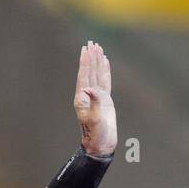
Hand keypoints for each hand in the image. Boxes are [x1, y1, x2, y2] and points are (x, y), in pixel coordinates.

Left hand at [74, 41, 115, 156]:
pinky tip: (105, 62)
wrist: (101, 144)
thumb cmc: (96, 134)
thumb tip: (88, 89)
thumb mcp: (95, 119)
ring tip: (98, 48)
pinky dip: (105, 71)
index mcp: (82, 98)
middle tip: (91, 42)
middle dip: (90, 57)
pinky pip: (105, 81)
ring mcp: (97, 97)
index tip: (86, 49)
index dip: (85, 62)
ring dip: (97, 61)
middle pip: (90, 72)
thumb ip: (93, 102)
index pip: (84, 76)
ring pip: (97, 75)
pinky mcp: (105, 100)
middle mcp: (88, 95)